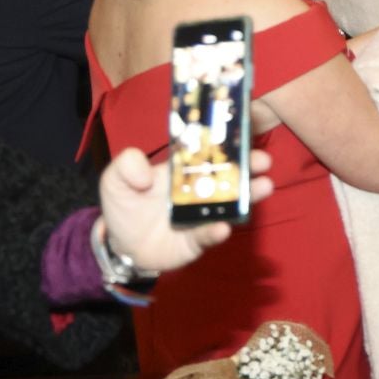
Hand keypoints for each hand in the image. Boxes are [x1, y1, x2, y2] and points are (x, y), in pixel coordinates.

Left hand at [96, 146, 274, 273]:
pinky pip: (208, 235)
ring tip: (264, 186)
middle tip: (264, 159)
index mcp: (182, 170)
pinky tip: (222, 228)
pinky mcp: (197, 240)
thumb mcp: (114, 181)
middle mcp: (199, 190)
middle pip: (228, 175)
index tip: (242, 132)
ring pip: (229, 204)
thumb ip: (125, 166)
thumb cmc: (126, 208)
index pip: (206, 152)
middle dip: (248, 165)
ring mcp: (202, 214)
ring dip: (248, 195)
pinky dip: (215, 232)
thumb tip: (146, 173)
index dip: (224, 141)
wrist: (123, 246)